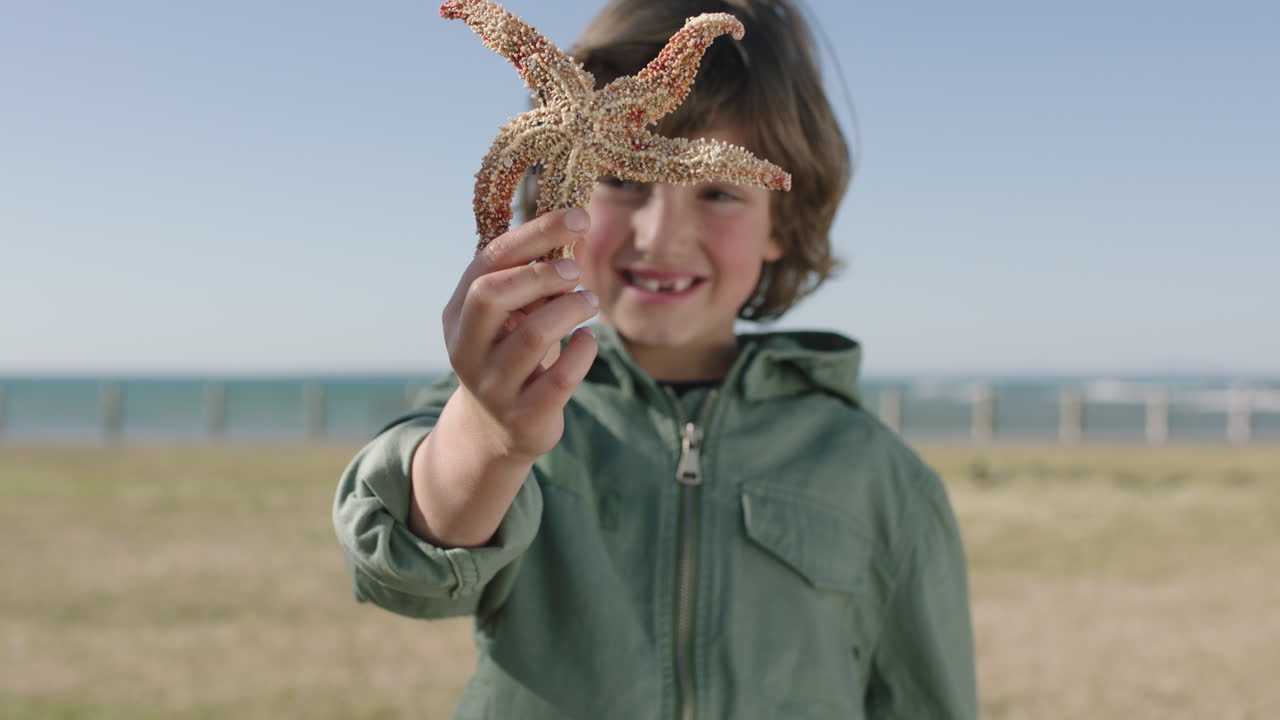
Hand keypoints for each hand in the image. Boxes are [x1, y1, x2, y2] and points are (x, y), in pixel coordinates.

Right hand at [441, 208, 598, 461]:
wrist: (496, 431)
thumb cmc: (511, 353)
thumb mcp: (509, 316)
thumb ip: (530, 278)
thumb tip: (575, 224)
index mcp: (459, 314)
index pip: (489, 261)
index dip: (536, 234)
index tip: (579, 217)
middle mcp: (467, 348)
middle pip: (492, 295)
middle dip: (541, 274)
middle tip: (576, 269)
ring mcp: (493, 385)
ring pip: (532, 336)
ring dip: (570, 309)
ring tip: (589, 301)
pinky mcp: (524, 415)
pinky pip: (560, 377)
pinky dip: (583, 351)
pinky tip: (587, 340)